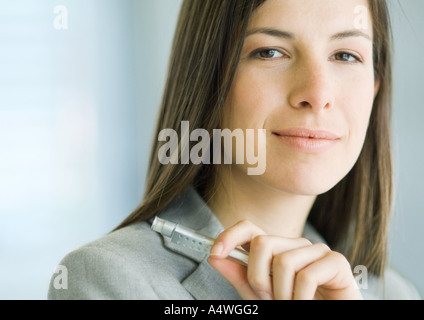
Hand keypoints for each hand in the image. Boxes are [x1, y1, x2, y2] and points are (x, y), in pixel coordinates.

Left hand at [208, 220, 361, 299]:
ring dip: (281, 294)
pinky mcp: (336, 261)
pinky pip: (307, 276)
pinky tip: (305, 304)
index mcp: (276, 250)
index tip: (215, 253)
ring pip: (284, 261)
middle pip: (262, 242)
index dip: (229, 236)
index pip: (249, 229)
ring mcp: (316, 250)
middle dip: (258, 278)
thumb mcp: (261, 296)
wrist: (331, 316)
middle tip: (268, 299)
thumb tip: (214, 257)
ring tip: (290, 304)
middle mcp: (294, 244)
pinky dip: (300, 299)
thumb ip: (241, 277)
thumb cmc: (295, 305)